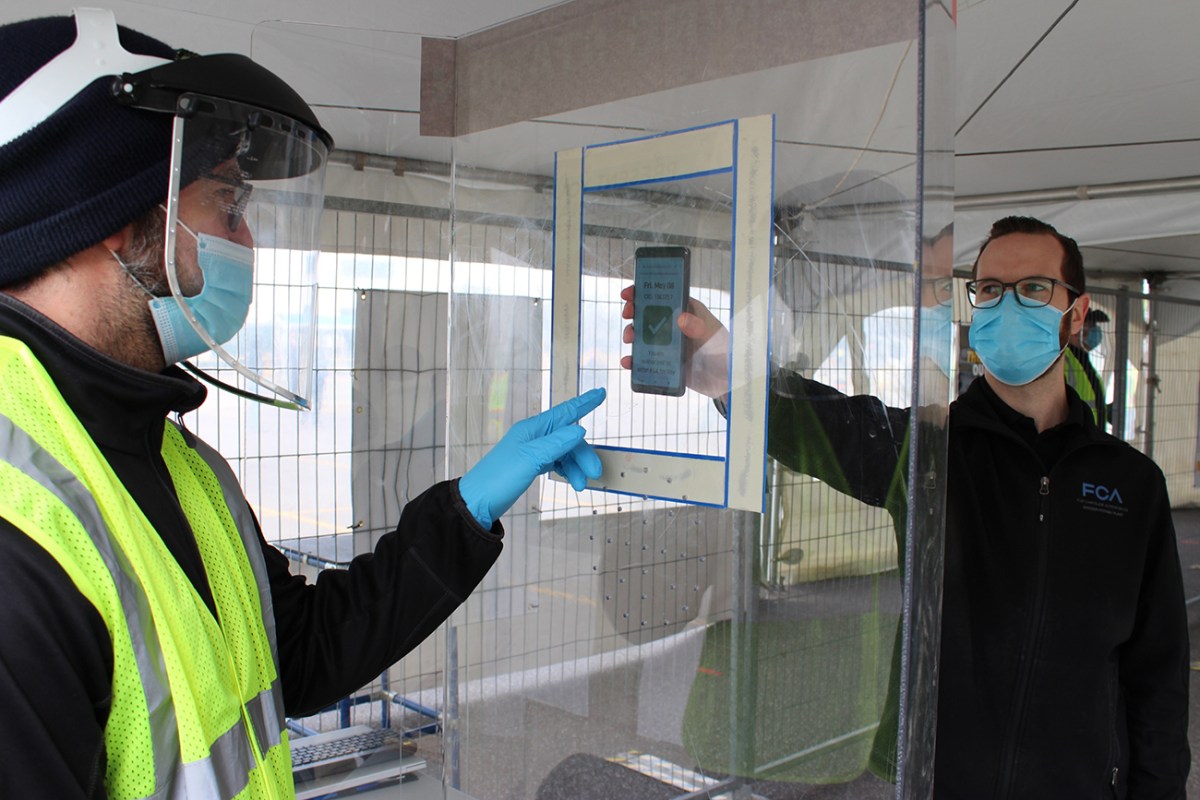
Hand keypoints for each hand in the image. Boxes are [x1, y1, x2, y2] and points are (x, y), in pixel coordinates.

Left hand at [458, 388, 605, 527]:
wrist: (478, 503)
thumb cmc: (498, 478)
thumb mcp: (530, 459)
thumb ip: (556, 443)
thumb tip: (580, 428)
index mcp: (532, 429)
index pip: (564, 412)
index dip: (584, 403)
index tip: (601, 393)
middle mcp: (534, 437)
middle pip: (568, 438)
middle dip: (583, 454)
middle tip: (594, 473)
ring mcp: (533, 451)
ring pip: (565, 453)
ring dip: (576, 467)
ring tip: (581, 485)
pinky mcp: (532, 465)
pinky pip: (557, 463)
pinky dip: (567, 471)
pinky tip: (572, 481)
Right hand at [619, 285, 729, 398]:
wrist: (725, 381)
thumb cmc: (723, 352)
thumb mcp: (712, 336)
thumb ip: (698, 327)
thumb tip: (680, 317)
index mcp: (686, 311)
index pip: (663, 295)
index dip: (644, 291)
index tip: (630, 293)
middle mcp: (674, 325)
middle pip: (648, 312)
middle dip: (633, 311)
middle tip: (628, 314)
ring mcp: (667, 343)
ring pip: (643, 335)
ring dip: (631, 334)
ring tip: (629, 339)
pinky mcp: (663, 362)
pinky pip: (644, 359)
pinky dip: (634, 360)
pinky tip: (628, 362)